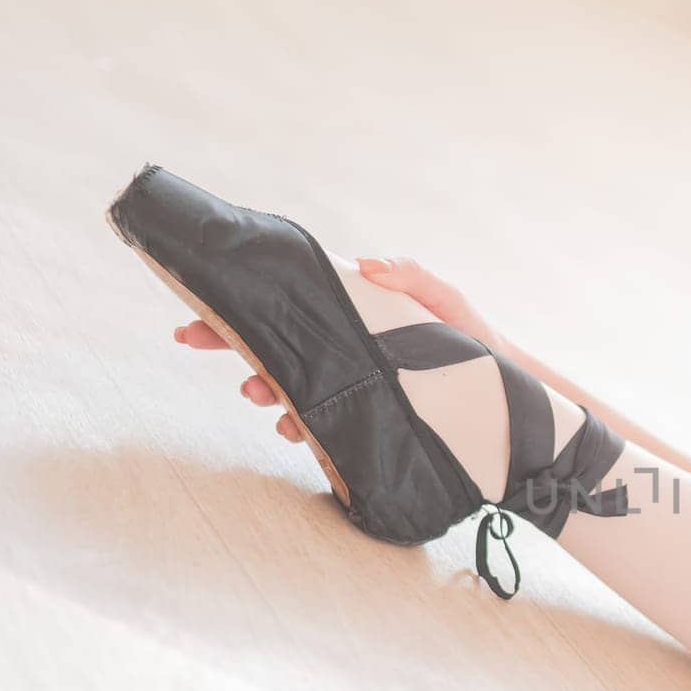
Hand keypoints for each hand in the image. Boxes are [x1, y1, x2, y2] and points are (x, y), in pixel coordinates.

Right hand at [170, 257, 507, 442]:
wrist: (500, 389)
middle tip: (190, 339)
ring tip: (255, 392)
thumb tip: (367, 262)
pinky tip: (291, 428)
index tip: (200, 301)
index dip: (240, 301)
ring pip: (287, 385)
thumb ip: (412, 278)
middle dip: (228, 341)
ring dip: (263, 387)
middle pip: (270, 342)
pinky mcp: (359, 418)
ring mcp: (345, 384)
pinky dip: (300, 427)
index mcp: (350, 313)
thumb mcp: (446, 301)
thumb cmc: (470, 335)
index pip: (287, 302)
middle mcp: (340, 348)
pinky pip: (318, 424)